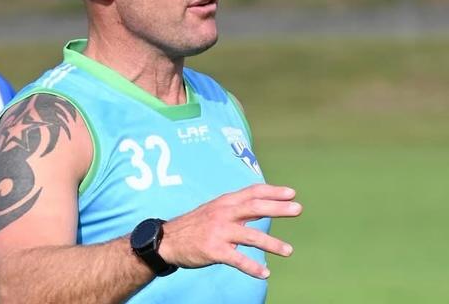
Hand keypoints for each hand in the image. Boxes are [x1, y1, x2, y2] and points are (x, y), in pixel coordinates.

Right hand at [158, 184, 301, 278]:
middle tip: (298, 209)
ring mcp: (219, 232)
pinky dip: (252, 267)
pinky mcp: (214, 250)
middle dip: (278, 208)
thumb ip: (236, 208)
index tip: (291, 192)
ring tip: (289, 250)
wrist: (168, 240)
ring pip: (250, 236)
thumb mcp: (215, 209)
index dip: (272, 191)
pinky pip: (237, 259)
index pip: (252, 192)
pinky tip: (264, 273)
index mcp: (225, 202)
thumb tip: (262, 205)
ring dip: (271, 243)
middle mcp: (223, 214)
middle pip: (254, 208)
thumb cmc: (196, 225)